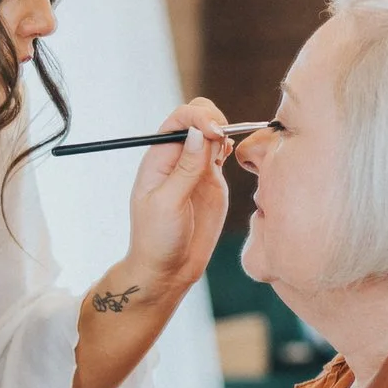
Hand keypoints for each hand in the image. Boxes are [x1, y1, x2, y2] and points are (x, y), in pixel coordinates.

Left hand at [118, 98, 231, 297]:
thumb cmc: (157, 240)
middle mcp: (177, 158)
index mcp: (159, 159)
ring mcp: (196, 168)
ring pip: (212, 133)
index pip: (179, 120)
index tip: (215, 131)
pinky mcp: (212, 181)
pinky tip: (230, 157)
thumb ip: (185, 169)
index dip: (198, 117)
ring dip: (224, 132)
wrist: (167, 270)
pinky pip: (222, 152)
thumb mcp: (168, 204)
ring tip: (225, 154)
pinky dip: (230, 147)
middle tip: (223, 142)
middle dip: (214, 120)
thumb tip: (198, 132)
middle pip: (197, 118)